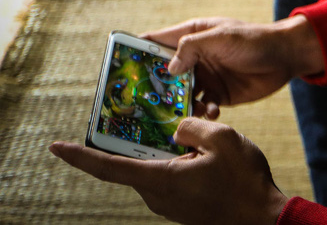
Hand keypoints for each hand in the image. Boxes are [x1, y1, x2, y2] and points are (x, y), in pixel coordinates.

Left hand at [49, 118, 288, 224]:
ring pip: (158, 167)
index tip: (55, 147)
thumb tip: (177, 129)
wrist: (264, 218)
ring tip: (203, 135)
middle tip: (160, 119)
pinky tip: (207, 152)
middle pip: (137, 161)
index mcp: (160, 179)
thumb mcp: (222, 139)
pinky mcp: (184, 206)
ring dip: (172, 150)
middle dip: (146, 139)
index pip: (108, 167)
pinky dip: (182, 161)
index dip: (79, 156)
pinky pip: (173, 177)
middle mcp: (158, 196)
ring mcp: (170, 204)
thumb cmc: (244, 181)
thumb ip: (192, 126)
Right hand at [141, 16, 321, 119]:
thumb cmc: (253, 39)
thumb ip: (191, 48)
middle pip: (163, 74)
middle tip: (140, 104)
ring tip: (177, 113)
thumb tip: (168, 68)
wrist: (285, 57)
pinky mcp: (219, 95)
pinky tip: (210, 111)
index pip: (155, 42)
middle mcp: (194, 58)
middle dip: (152, 88)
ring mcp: (205, 77)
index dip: (136, 53)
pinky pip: (202, 107)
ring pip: (180, 95)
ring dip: (178, 104)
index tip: (118, 69)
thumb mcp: (220, 37)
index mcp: (190, 35)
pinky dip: (203, 112)